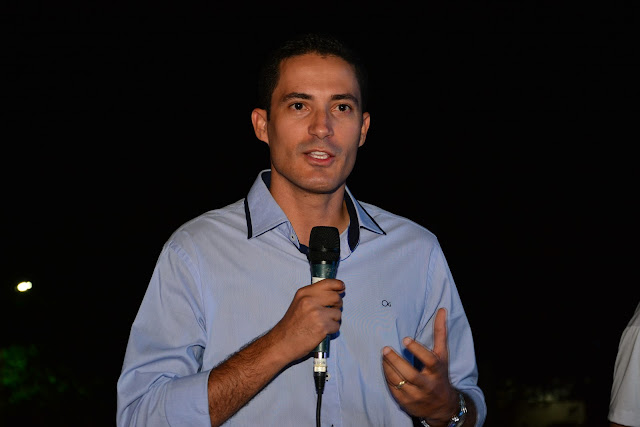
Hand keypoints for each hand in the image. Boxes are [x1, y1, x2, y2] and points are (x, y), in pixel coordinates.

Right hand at [270, 278, 344, 361]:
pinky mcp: (322, 326)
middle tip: (330, 311)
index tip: (341, 288)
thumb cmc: (291, 325)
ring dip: (334, 320)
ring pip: (338, 313)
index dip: (337, 285)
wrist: (282, 342)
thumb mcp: (299, 303)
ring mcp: (316, 313)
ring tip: (322, 324)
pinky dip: (332, 330)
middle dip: (337, 305)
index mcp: (304, 293)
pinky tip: (322, 332)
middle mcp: (310, 301)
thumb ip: (314, 297)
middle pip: (336, 297)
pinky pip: (337, 326)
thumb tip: (335, 293)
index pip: (327, 283)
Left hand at [381, 307, 457, 423]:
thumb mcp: (442, 355)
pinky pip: (394, 390)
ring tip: (383, 355)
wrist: (443, 406)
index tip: (405, 339)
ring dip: (388, 368)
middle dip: (396, 361)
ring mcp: (416, 395)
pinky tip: (384, 367)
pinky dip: (388, 378)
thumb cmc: (440, 374)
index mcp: (437, 371)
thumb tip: (441, 310)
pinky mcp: (406, 402)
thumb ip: (440, 333)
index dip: (417, 350)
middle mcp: (427, 385)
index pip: (429, 360)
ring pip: (399, 382)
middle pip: (410, 374)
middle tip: (385, 349)